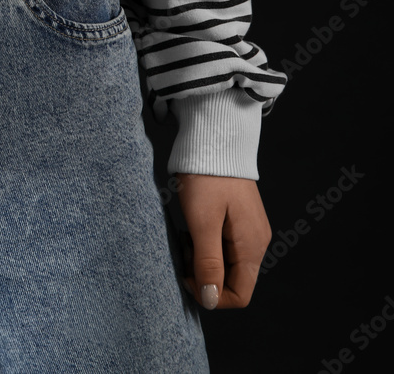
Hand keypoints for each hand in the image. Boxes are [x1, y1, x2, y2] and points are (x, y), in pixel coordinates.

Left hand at [176, 173, 271, 309]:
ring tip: (187, 237)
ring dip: (203, 261)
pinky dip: (205, 246)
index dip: (212, 295)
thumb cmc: (206, 178)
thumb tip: (210, 299)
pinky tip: (193, 229)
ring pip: (226, 265)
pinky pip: (223, 248)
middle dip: (205, 276)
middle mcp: (256, 243)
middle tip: (185, 252)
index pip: (240, 295)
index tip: (188, 275)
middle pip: (232, 281)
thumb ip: (208, 263)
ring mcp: (249, 232)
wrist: (214, 141)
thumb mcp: (202, 223)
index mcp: (251, 247)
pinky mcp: (239, 221)